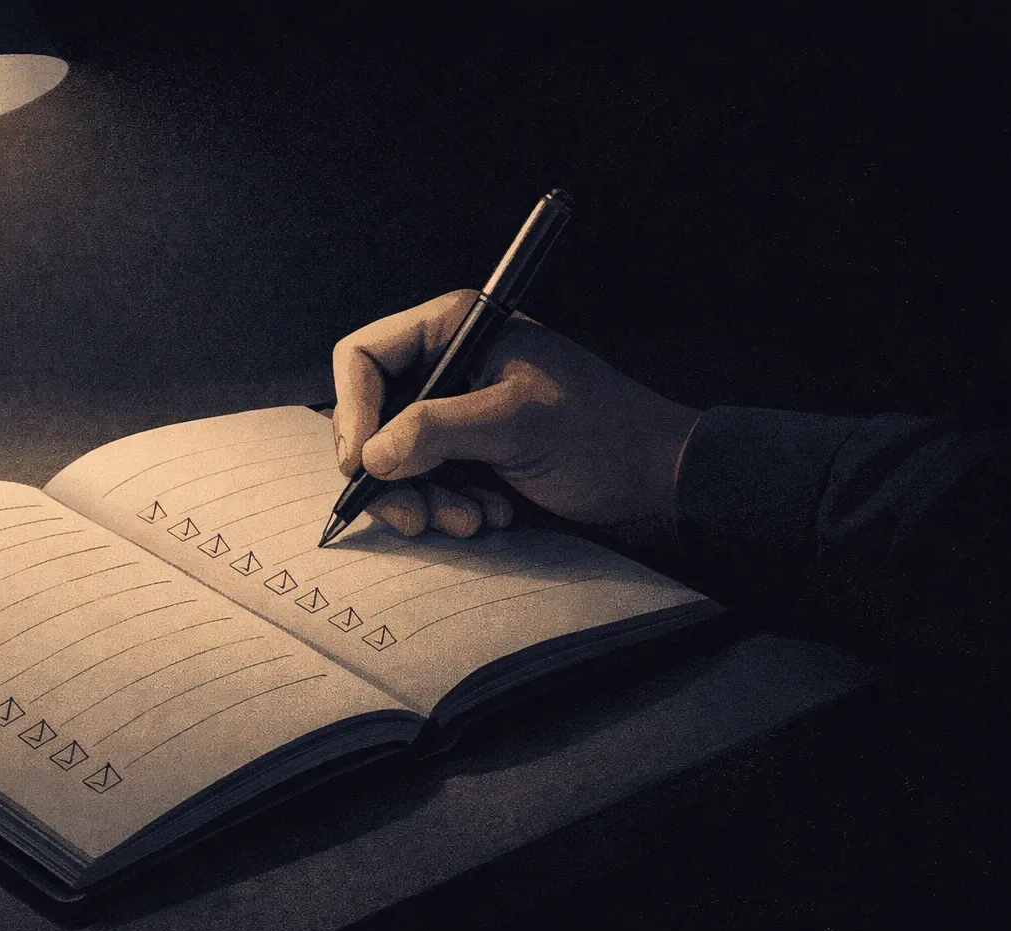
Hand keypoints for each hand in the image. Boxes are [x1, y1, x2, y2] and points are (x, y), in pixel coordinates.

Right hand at [331, 290, 699, 547]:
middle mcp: (447, 366)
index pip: (364, 357)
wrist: (656, 481)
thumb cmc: (601, 435)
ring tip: (471, 521)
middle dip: (391, 474)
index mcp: (455, 330)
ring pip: (394, 461)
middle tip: (417, 517)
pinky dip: (447, 509)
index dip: (353, 411)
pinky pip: (425, 485)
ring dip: (423, 500)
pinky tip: (491, 518)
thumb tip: (370, 456)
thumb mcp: (517, 425)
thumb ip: (436, 431)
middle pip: (371, 418)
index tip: (363, 465)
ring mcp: (456, 414)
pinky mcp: (468, 455)